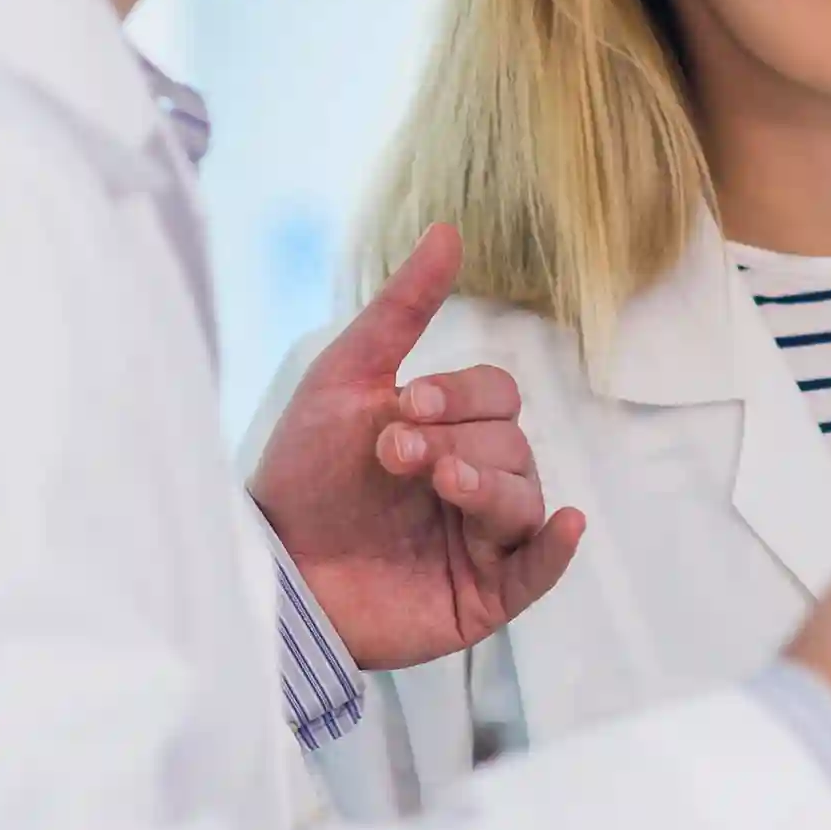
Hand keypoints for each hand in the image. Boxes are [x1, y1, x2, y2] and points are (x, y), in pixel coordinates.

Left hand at [248, 224, 584, 668]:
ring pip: (523, 501)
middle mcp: (473, 482)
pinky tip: (565, 525)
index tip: (406, 404)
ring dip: (488, 485)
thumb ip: (403, 310)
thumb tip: (448, 231)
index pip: (498, 398)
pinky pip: (539, 572)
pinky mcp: (481, 597)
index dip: (460, 396)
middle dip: (458, 443)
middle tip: (393, 456)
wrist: (265, 567)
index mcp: (450, 431)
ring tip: (441, 484)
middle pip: (513, 445)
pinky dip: (555, 550)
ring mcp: (480, 542)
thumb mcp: (346, 379)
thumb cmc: (301, 472)